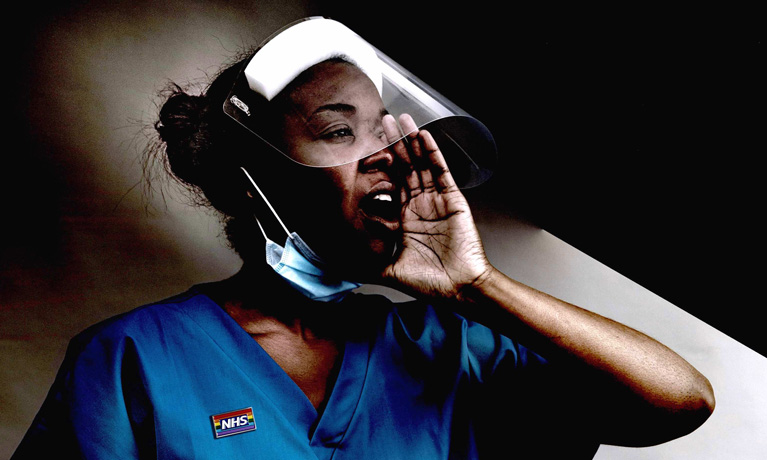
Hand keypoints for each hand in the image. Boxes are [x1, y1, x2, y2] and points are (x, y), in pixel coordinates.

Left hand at [381, 114, 492, 299]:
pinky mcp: (453, 200)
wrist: (460, 288)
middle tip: (384, 120)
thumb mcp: (392, 272)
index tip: (371, 148)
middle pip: (406, 167)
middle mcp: (421, 206)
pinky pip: (441, 171)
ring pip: (422, 164)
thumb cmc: (433, 282)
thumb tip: (346, 268)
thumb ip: (371, 266)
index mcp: (406, 219)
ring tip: (402, 120)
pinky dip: (432, 153)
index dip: (383, 165)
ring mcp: (437, 201)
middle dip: (395, 144)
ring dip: (412, 141)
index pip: (392, 184)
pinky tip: (423, 137)